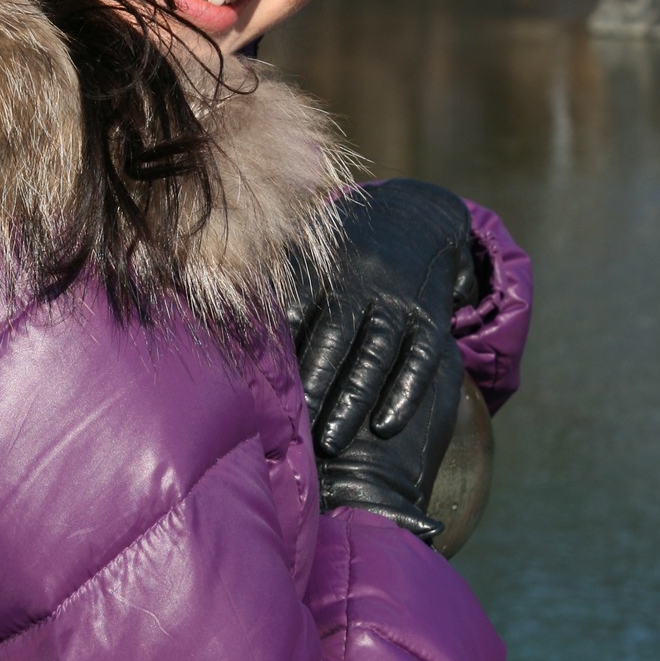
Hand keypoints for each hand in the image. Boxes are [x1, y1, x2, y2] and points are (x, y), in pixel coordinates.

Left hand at [288, 180, 479, 541]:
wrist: (419, 218)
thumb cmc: (346, 247)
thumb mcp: (315, 248)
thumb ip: (279, 282)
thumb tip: (228, 326)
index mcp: (327, 262)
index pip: (296, 309)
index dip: (276, 347)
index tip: (253, 386)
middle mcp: (365, 278)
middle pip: (336, 336)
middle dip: (313, 382)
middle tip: (289, 429)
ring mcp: (401, 300)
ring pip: (376, 355)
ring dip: (353, 400)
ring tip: (329, 443)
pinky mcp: (431, 320)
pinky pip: (421, 361)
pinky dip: (404, 394)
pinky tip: (385, 428)